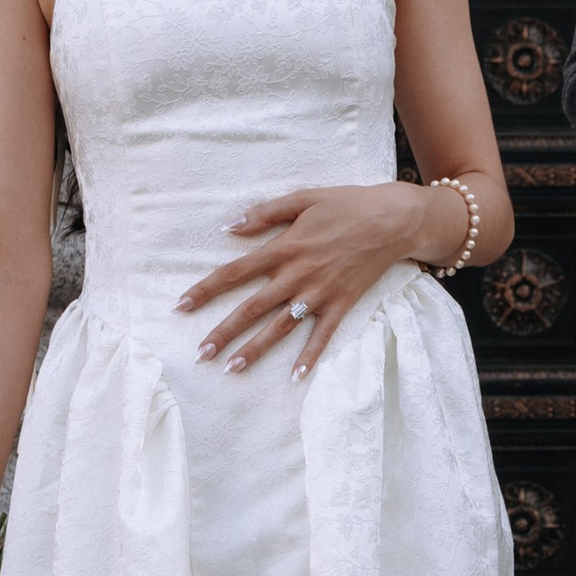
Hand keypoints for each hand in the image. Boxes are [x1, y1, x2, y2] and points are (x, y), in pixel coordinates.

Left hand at [180, 181, 441, 378]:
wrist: (393, 219)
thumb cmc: (347, 204)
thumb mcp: (303, 198)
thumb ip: (265, 213)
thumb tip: (229, 227)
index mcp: (284, 248)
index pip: (235, 272)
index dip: (206, 289)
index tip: (181, 306)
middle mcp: (297, 275)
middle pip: (252, 308)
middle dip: (224, 332)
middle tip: (200, 353)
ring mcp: (320, 293)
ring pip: (280, 327)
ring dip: (255, 350)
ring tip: (231, 369)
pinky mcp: (341, 304)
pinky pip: (323, 335)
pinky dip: (310, 356)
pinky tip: (295, 377)